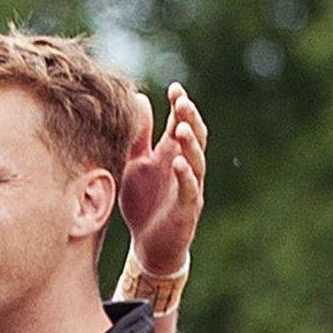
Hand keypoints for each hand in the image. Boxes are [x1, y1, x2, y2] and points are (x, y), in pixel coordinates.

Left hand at [119, 82, 207, 276]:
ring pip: (197, 161)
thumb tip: (139, 98)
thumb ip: (139, 135)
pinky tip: (178, 163)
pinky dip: (185, 176)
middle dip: (190, 119)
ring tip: (182, 128)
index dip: (180, 106)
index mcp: (172, 154)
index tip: (174, 88)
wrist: (147, 244)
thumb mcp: (136, 163)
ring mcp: (189, 187)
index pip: (181, 123)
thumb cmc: (144, 202)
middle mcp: (185, 167)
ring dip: (190, 144)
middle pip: (195, 137)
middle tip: (182, 102)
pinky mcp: (187, 209)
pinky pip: (190, 190)